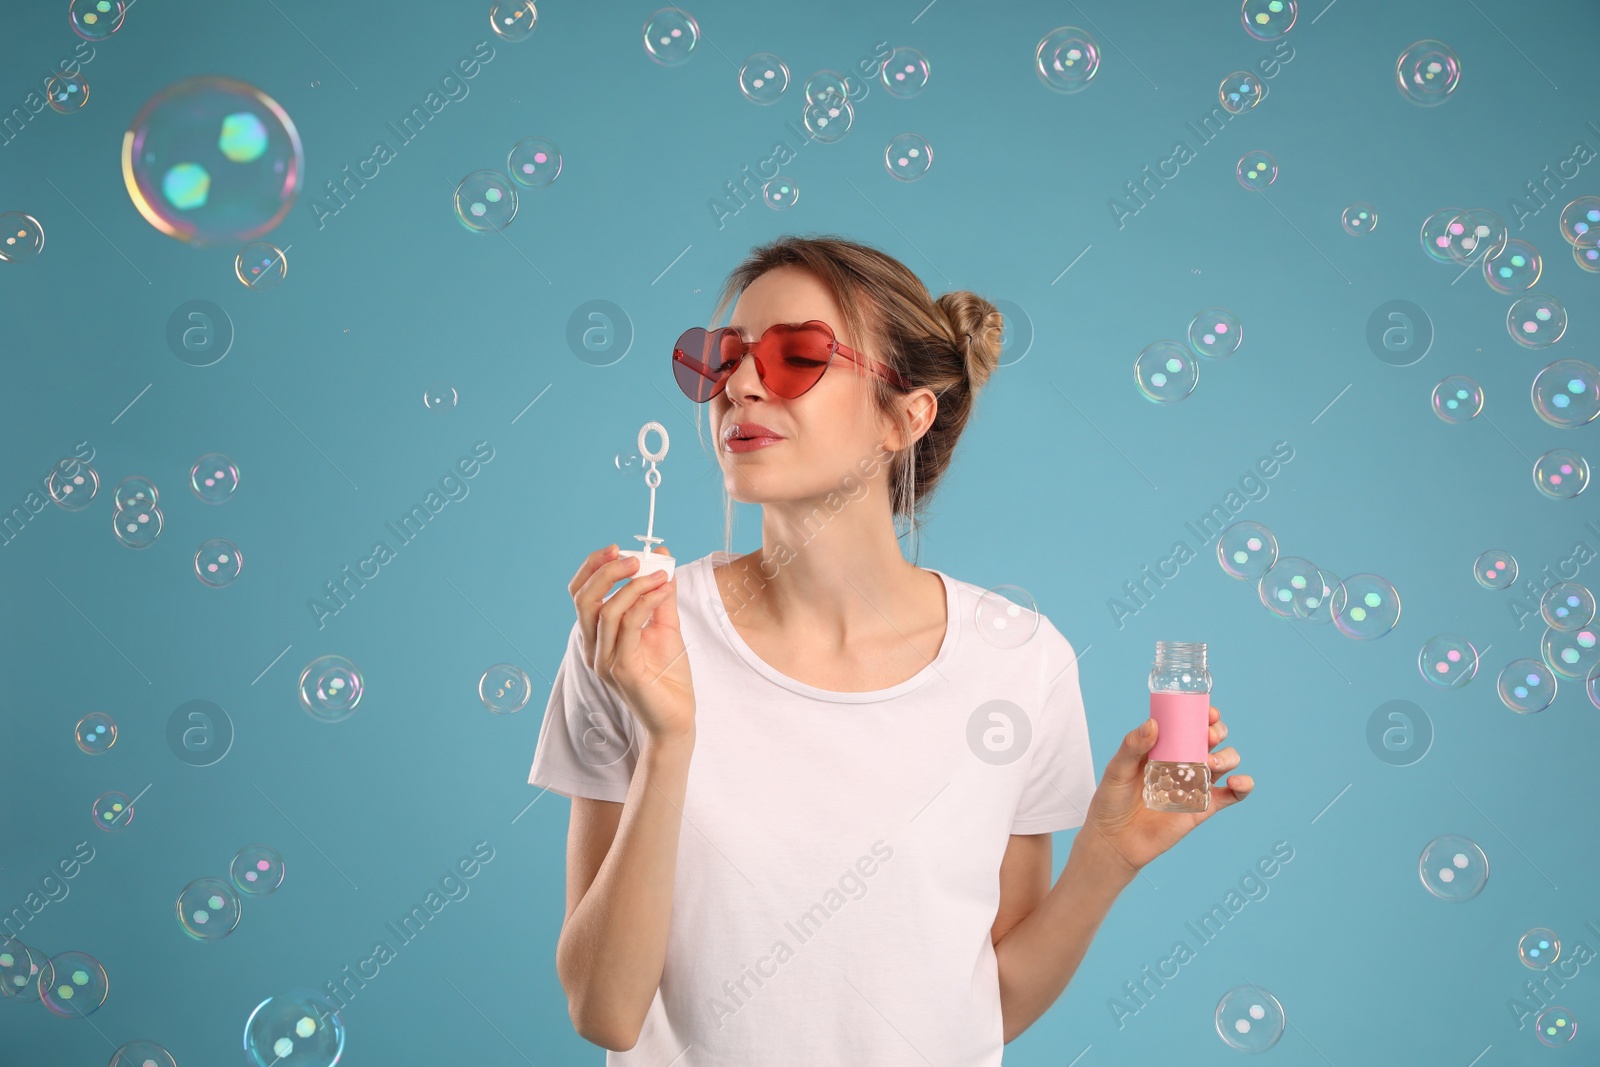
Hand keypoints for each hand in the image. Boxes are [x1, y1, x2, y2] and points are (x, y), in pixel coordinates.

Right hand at [569, 544, 695, 745]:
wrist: (677, 718)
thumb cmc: (668, 676)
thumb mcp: (666, 625)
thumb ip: (661, 593)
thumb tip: (662, 556)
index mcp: (596, 636)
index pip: (581, 594)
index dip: (592, 567)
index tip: (616, 548)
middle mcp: (593, 648)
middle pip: (584, 599)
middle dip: (606, 571)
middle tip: (634, 557)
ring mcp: (605, 661)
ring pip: (606, 611)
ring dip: (635, 585)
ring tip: (661, 574)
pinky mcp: (622, 671)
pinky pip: (629, 627)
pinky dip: (646, 602)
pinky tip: (664, 592)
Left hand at [1079, 706, 1252, 878]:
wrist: (1115, 840)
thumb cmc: (1111, 801)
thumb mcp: (1117, 769)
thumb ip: (1132, 746)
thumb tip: (1153, 724)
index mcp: (1164, 747)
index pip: (1188, 724)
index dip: (1202, 715)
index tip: (1208, 713)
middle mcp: (1183, 762)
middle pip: (1211, 739)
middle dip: (1217, 732)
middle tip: (1207, 736)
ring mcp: (1195, 783)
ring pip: (1225, 762)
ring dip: (1227, 756)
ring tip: (1209, 762)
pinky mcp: (1203, 807)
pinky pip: (1232, 795)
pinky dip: (1243, 785)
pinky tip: (1237, 782)